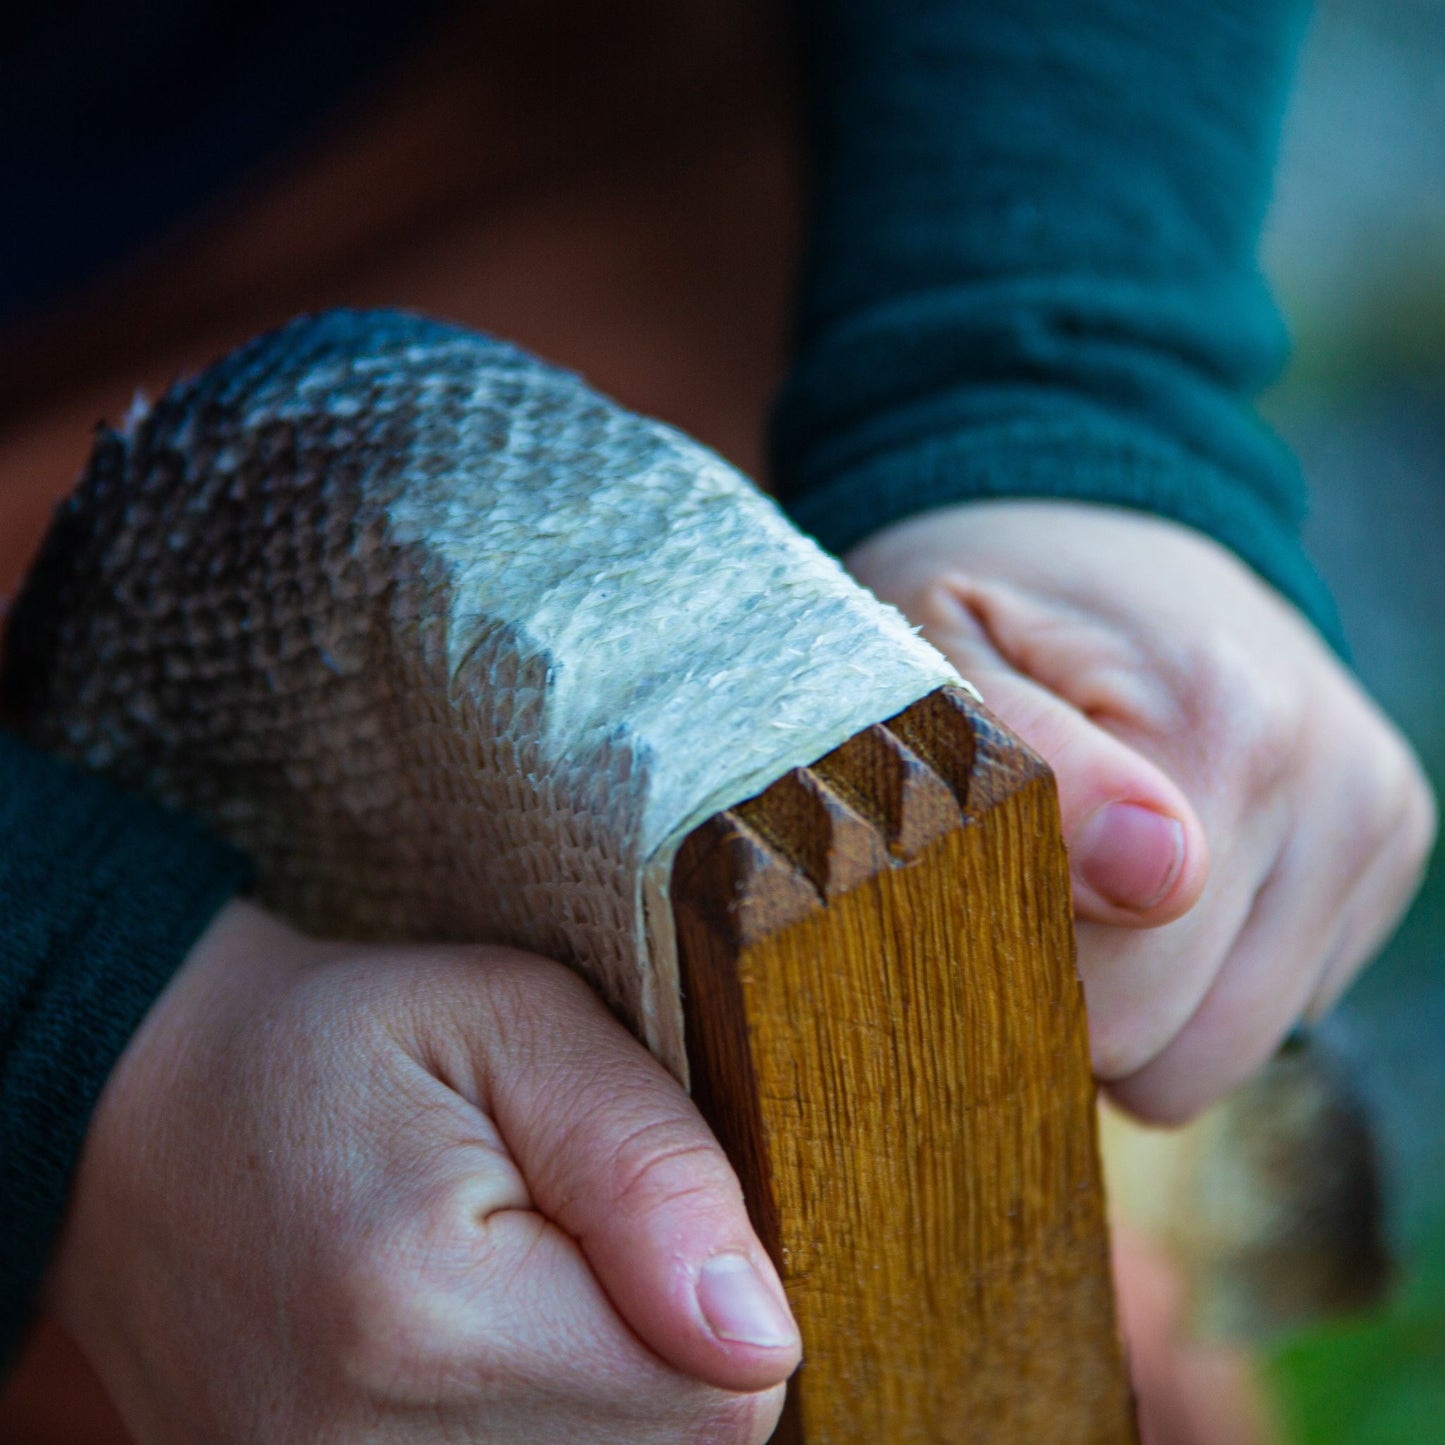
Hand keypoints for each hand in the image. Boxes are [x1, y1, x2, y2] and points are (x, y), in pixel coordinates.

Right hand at [46, 902, 797, 1442]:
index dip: (722, 1300)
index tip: (638, 1217)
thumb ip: (644, 1161)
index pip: (718, 1400)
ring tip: (524, 1293)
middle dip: (664, 1355)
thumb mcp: (511, 1017)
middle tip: (568, 1242)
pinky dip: (545, 1431)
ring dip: (605, 1400)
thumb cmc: (349, 1046)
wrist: (154, 1117)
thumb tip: (758, 1329)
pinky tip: (491, 1358)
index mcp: (427, 1313)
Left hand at [847, 501, 1434, 1121]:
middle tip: (1012, 889)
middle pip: (1175, 1051)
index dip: (1008, 981)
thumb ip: (1017, 760)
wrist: (1093, 532)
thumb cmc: (985, 604)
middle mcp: (1327, 781)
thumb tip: (1155, 875)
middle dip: (1069, 1003)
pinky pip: (1272, 1011)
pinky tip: (1155, 869)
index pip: (1112, 1001)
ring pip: (1226, 1053)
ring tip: (1081, 879)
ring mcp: (1371, 819)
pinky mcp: (1388, 844)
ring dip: (1137, 1000)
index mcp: (1218, 724)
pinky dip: (1196, 973)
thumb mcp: (938, 654)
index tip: (961, 907)